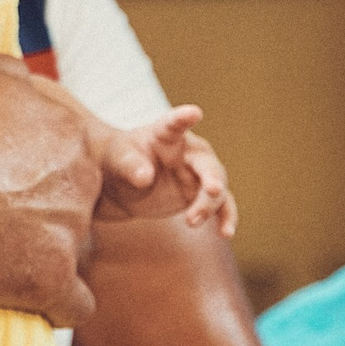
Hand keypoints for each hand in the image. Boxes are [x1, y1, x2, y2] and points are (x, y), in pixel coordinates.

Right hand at [0, 50, 103, 327]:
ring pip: (76, 250)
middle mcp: (80, 177)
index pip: (72, 156)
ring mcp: (70, 230)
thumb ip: (10, 75)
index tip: (1, 182)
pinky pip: (75, 303)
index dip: (37, 171)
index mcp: (66, 129)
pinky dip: (52, 303)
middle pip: (79, 202)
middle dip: (48, 211)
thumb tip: (23, 83)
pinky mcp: (53, 280)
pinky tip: (22, 299)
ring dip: (45, 255)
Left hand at [96, 105, 236, 235]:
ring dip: (209, 205)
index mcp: (166, 134)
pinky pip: (220, 206)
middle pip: (206, 163)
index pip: (175, 124)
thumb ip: (130, 166)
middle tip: (210, 190)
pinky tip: (226, 232)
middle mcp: (189, 151)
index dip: (184, 118)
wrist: (122, 184)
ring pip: (215, 188)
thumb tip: (145, 177)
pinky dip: (225, 218)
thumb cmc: (119, 161)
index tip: (194, 113)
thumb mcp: (118, 160)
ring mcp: (198, 174)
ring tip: (191, 221)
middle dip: (211, 176)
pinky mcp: (201, 196)